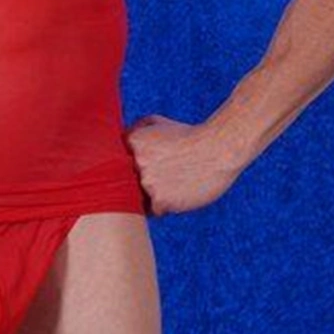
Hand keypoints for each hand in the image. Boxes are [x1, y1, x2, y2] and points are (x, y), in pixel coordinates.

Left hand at [124, 113, 244, 215]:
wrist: (218, 148)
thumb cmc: (188, 136)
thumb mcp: (157, 123)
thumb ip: (135, 132)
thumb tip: (120, 144)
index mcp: (131, 142)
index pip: (114, 164)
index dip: (126, 168)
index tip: (138, 168)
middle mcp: (134, 162)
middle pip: (125, 183)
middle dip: (138, 182)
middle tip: (157, 177)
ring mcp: (146, 182)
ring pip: (139, 198)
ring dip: (152, 195)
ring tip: (172, 183)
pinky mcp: (160, 200)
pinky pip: (153, 210)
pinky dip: (165, 205)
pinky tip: (178, 192)